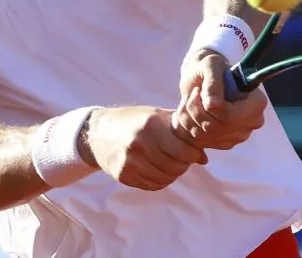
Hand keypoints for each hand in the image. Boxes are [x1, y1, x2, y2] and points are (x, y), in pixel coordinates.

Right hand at [79, 106, 207, 190]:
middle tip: (181, 157)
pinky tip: (157, 168)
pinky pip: (152, 185)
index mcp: (150, 126)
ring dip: (173, 173)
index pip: (183, 150)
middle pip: (176, 167)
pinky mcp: (124, 175)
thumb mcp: (156, 116)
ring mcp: (130, 162)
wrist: (97, 133)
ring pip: (166, 179)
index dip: (192, 153)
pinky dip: (160, 180)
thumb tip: (204, 157)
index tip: (192, 150)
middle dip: (183, 164)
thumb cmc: (133, 121)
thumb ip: (182, 131)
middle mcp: (139, 145)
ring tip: (169, 162)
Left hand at [172, 51, 266, 149]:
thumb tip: (213, 104)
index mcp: (256, 102)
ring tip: (192, 99)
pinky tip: (192, 111)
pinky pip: (201, 140)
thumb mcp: (211, 65)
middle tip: (194, 93)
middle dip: (197, 110)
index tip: (200, 90)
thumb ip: (213, 82)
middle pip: (216, 128)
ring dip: (190, 115)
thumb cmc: (210, 68)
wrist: (203, 77)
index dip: (210, 107)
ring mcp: (240, 135)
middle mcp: (252, 122)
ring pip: (206, 135)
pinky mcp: (226, 142)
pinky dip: (190, 125)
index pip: (230, 116)